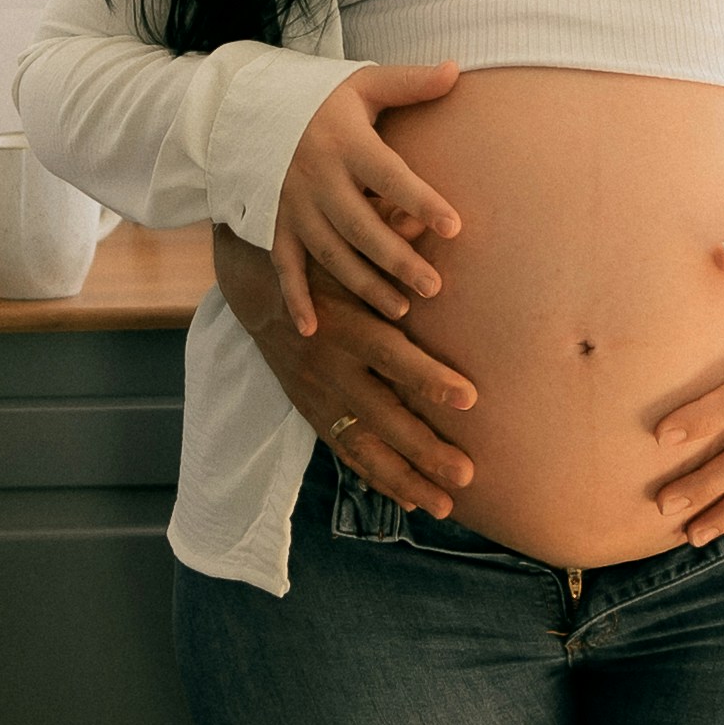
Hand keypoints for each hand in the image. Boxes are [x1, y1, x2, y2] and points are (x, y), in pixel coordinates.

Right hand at [213, 224, 477, 512]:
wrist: (254, 287)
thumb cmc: (320, 261)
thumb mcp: (347, 250)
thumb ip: (387, 245)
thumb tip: (425, 218)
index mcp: (346, 325)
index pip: (391, 356)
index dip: (428, 378)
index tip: (469, 398)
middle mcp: (331, 367)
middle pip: (383, 417)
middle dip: (424, 449)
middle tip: (465, 475)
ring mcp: (318, 396)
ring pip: (364, 447)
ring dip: (405, 478)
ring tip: (445, 505)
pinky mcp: (311, 412)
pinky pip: (346, 452)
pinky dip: (376, 478)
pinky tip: (410, 498)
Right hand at [274, 61, 464, 336]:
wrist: (244, 108)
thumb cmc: (317, 99)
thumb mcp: (361, 83)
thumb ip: (409, 83)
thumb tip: (456, 69)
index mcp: (346, 143)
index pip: (390, 176)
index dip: (421, 200)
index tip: (455, 226)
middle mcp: (318, 178)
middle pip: (361, 226)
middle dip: (397, 259)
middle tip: (434, 288)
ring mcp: (292, 206)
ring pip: (330, 253)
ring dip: (362, 285)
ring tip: (400, 311)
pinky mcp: (274, 225)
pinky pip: (284, 266)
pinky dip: (295, 299)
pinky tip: (313, 330)